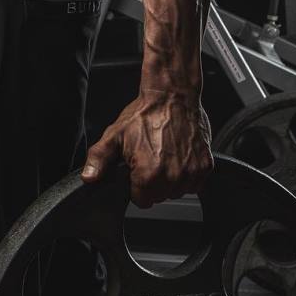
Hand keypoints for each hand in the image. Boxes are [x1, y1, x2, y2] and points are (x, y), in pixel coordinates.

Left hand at [80, 89, 213, 207]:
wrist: (172, 95)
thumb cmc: (145, 113)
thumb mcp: (114, 135)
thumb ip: (98, 159)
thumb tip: (89, 178)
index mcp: (148, 175)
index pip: (141, 201)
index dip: (136, 184)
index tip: (137, 167)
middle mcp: (173, 178)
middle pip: (160, 197)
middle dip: (153, 181)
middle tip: (150, 156)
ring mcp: (192, 173)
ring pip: (177, 191)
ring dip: (171, 179)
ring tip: (164, 153)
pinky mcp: (206, 166)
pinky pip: (195, 183)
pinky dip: (187, 173)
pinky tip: (178, 154)